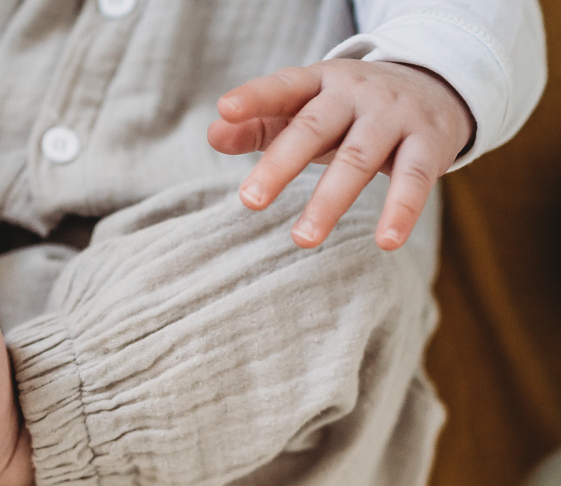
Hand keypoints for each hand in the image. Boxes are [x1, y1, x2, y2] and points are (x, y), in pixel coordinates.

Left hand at [207, 59, 474, 249]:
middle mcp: (355, 93)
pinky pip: (414, 179)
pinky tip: (386, 242)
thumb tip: (213, 134)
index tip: (226, 111)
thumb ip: (258, 125)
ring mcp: (394, 115)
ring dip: (329, 201)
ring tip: (302, 240)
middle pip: (314, 128)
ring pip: (358, 158)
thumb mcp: (304, 109)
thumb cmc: (347, 110)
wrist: (434, 85)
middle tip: (249, 201)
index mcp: (318, 82)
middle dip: (281, 164)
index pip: (283, 87)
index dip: (255, 98)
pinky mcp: (429, 141)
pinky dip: (401, 210)